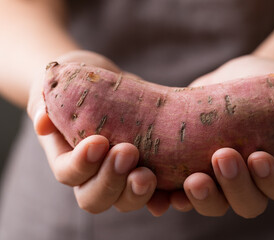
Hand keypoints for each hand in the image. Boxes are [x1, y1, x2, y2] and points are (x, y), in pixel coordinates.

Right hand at [27, 50, 160, 213]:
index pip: (69, 173)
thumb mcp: (53, 88)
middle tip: (127, 153)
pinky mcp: (145, 166)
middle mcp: (93, 173)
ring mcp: (120, 174)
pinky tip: (172, 194)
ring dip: (137, 192)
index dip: (81, 164)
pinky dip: (161, 197)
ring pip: (124, 200)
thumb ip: (44, 103)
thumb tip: (42, 121)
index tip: (98, 142)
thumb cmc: (73, 85)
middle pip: (95, 197)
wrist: (101, 80)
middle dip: (110, 181)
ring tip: (148, 175)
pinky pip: (153, 193)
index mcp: (68, 158)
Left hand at [168, 55, 273, 216]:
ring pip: (213, 204)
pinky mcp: (187, 171)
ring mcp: (216, 179)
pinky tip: (161, 196)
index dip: (270, 178)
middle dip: (235, 186)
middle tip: (223, 157)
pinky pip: (178, 194)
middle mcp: (246, 181)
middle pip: (246, 203)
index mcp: (273, 168)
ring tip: (192, 180)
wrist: (231, 77)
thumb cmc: (264, 85)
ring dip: (202, 197)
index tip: (259, 155)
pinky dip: (169, 199)